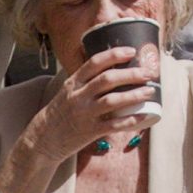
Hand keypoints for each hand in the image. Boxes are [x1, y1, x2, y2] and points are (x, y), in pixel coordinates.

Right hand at [26, 49, 156, 168]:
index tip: (132, 51)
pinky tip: (143, 115)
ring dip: (134, 95)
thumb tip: (116, 62)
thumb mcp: (68, 90)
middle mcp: (78, 97)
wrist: (43, 140)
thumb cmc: (61, 110)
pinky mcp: (89, 132)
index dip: (115, 54)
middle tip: (149, 72)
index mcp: (73, 83)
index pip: (95, 62)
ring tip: (150, 91)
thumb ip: (87, 78)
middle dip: (131, 74)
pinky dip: (130, 120)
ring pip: (112, 101)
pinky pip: (113, 125)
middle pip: (107, 80)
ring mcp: (83, 115)